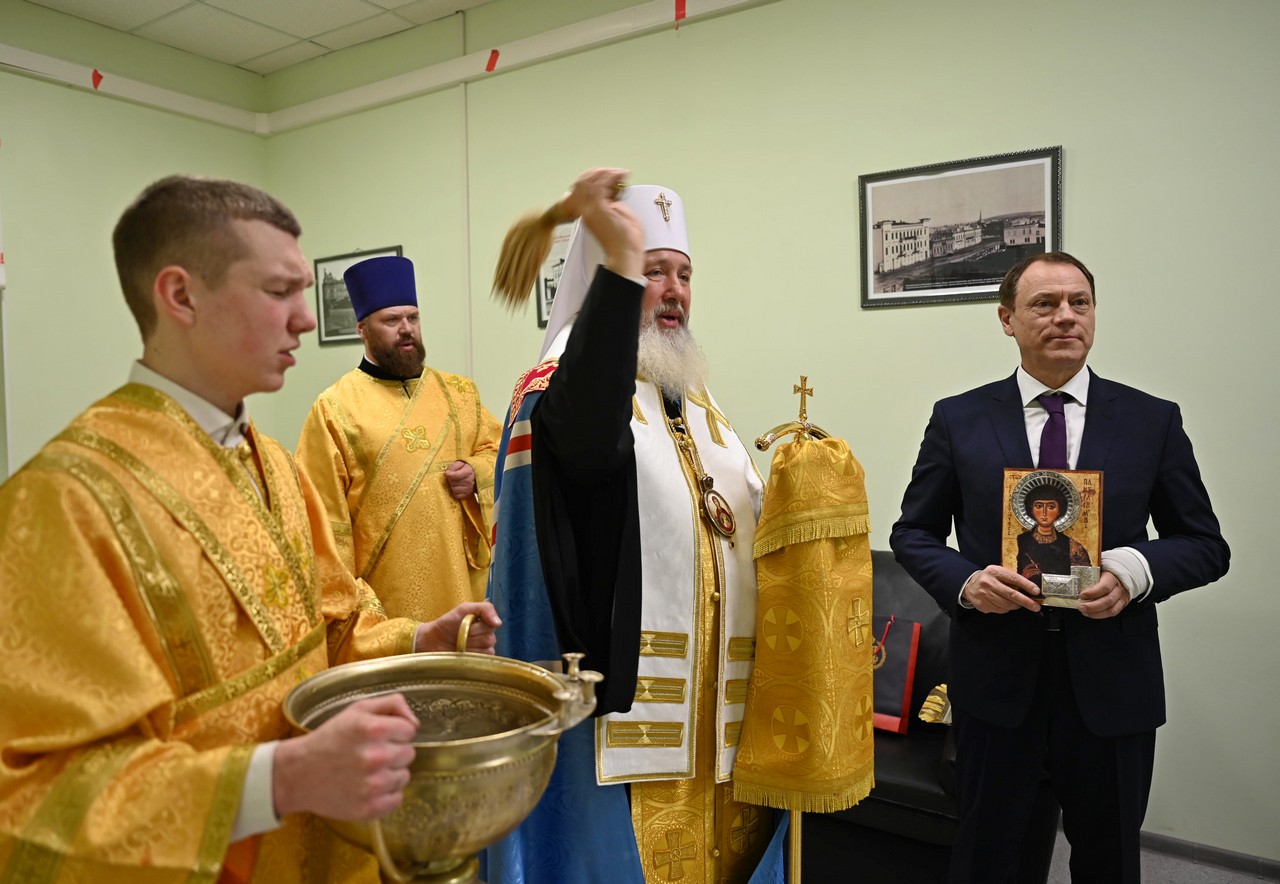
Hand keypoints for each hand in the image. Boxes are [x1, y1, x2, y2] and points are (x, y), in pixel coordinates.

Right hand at [273, 694, 418, 820]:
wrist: (298, 774)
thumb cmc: (330, 739)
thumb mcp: (357, 710)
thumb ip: (391, 705)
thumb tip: (415, 722)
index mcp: (373, 729)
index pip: (410, 730)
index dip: (395, 732)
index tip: (379, 736)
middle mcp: (376, 757)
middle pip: (409, 753)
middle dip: (393, 751)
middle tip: (370, 754)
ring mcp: (373, 786)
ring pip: (404, 776)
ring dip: (390, 773)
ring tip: (366, 771)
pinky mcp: (369, 808)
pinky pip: (397, 799)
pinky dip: (386, 795)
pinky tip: (367, 787)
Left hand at [415, 601, 501, 653]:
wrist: (432, 640)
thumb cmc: (447, 624)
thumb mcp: (464, 609)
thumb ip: (484, 609)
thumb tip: (499, 622)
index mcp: (485, 623)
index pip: (493, 625)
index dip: (479, 626)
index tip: (467, 623)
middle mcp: (486, 637)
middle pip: (490, 639)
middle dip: (473, 636)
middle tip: (460, 634)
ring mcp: (482, 651)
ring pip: (487, 650)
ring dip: (471, 647)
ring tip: (459, 644)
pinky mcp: (477, 663)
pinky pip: (483, 661)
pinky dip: (471, 656)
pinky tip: (461, 653)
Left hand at [443, 460, 475, 499]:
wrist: (476, 475)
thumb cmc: (466, 468)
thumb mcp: (460, 463)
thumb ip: (453, 466)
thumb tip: (447, 473)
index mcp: (468, 472)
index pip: (455, 476)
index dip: (448, 474)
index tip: (447, 473)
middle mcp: (469, 481)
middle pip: (453, 483)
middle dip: (451, 479)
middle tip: (453, 477)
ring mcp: (468, 489)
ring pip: (454, 489)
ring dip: (453, 486)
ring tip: (456, 482)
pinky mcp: (467, 494)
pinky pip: (457, 495)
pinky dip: (455, 492)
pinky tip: (458, 487)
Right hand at [562, 167, 642, 277]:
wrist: (626, 254)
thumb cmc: (625, 242)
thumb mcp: (617, 216)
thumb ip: (612, 203)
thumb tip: (615, 191)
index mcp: (589, 213)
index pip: (584, 189)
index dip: (597, 179)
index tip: (611, 175)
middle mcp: (586, 211)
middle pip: (583, 183)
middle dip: (600, 173)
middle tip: (615, 172)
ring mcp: (589, 209)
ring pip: (589, 182)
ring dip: (606, 173)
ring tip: (620, 173)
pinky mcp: (597, 208)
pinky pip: (599, 185)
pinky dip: (610, 177)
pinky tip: (620, 175)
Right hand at [961, 565, 1041, 613]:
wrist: (968, 586)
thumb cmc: (988, 578)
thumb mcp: (997, 572)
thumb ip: (1010, 578)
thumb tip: (1029, 588)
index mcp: (994, 572)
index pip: (1013, 578)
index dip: (1026, 585)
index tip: (1036, 591)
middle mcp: (989, 583)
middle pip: (1011, 594)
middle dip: (1026, 601)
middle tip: (1035, 606)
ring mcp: (985, 595)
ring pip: (1007, 605)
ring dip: (1016, 605)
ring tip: (1018, 604)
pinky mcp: (983, 605)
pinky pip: (1000, 610)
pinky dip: (1006, 609)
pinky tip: (1005, 604)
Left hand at [1077, 571, 1129, 618]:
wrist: (1121, 575)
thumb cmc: (1107, 571)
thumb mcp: (1099, 569)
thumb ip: (1089, 571)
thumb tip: (1074, 577)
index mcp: (1112, 577)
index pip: (1104, 587)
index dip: (1092, 593)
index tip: (1081, 595)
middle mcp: (1119, 588)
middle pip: (1108, 600)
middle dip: (1093, 606)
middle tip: (1081, 607)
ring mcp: (1122, 597)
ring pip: (1111, 609)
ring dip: (1096, 613)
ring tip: (1084, 612)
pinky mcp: (1122, 604)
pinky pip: (1113, 612)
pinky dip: (1101, 615)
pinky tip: (1092, 614)